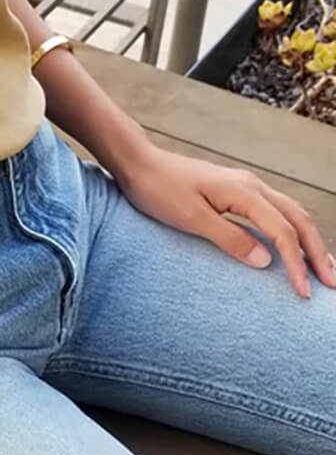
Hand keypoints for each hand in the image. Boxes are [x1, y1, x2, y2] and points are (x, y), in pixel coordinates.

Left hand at [117, 144, 335, 298]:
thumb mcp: (190, 218)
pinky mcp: (235, 190)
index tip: (304, 292)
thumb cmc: (158, 189)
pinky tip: (293, 245)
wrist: (137, 162)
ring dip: (309, 240)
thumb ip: (229, 238)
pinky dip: (291, 230)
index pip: (282, 232)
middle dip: (318, 252)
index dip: (297, 263)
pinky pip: (275, 210)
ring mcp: (244, 185)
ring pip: (290, 213)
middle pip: (297, 220)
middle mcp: (251, 185)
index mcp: (243, 192)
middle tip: (332, 284)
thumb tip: (266, 260)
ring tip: (323, 268)